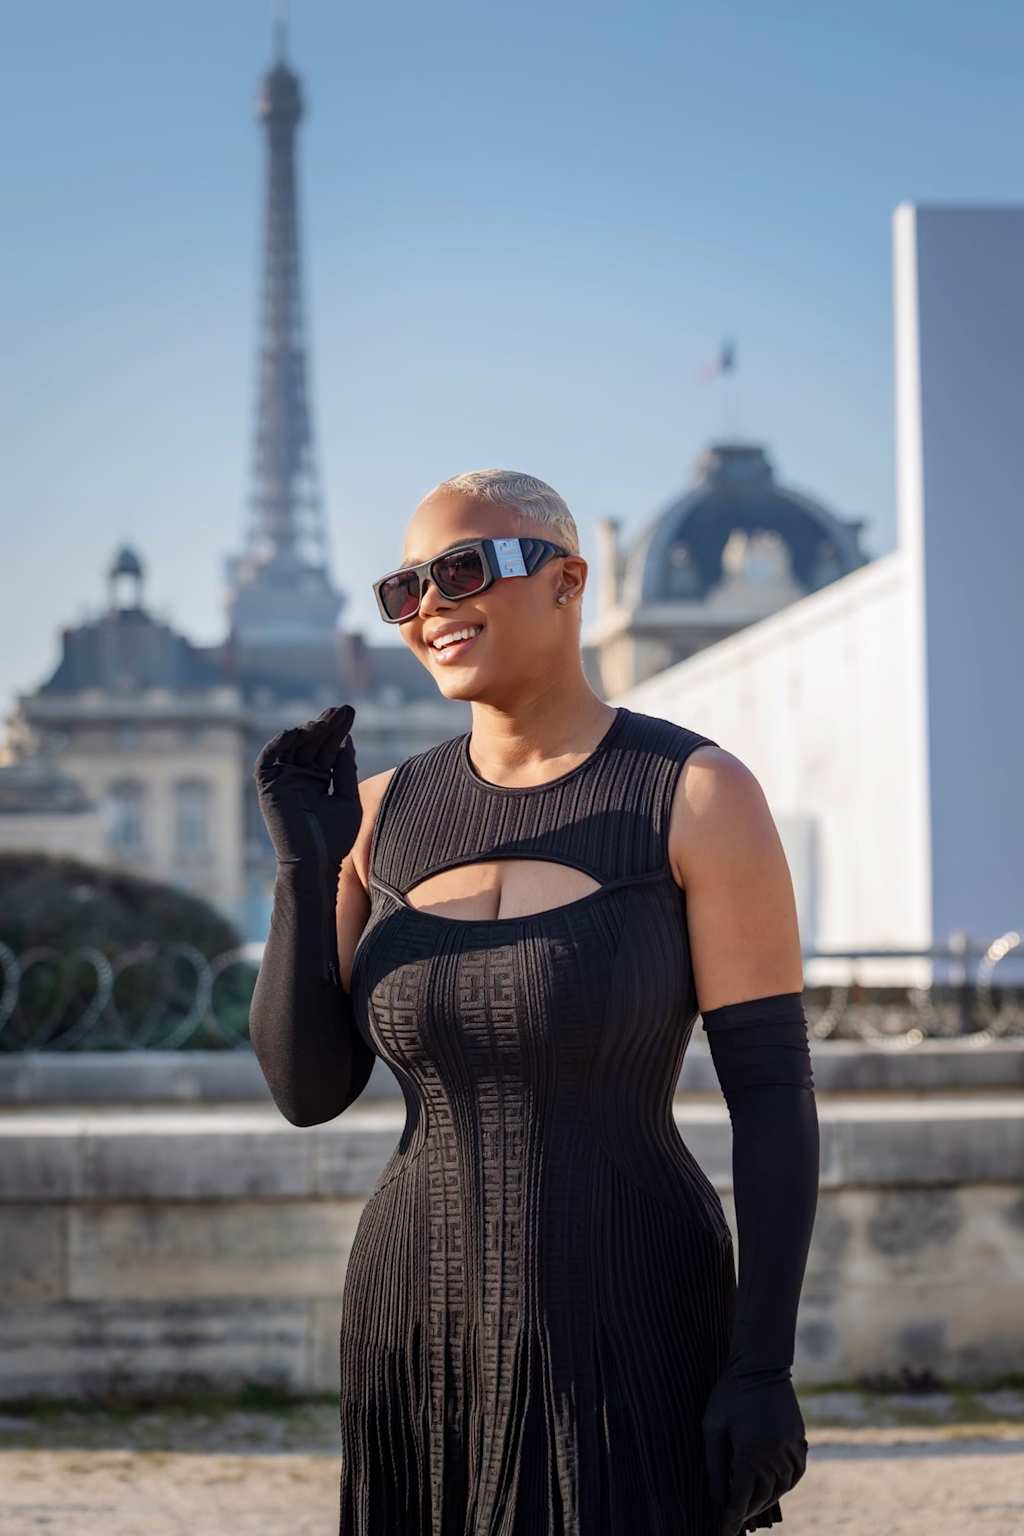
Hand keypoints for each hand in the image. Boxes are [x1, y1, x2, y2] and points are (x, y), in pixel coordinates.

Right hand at [254, 705, 361, 868]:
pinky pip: (268, 761)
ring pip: (293, 748)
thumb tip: (347, 740)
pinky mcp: (268, 788)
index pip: (328, 748)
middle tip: (342, 709)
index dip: (338, 730)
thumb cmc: (335, 839)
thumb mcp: (347, 798)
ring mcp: (284, 781)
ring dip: (307, 731)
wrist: (315, 863)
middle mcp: (301, 777)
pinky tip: (297, 732)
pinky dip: (278, 744)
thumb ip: (345, 769)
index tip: (350, 712)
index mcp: (319, 780)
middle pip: (312, 744)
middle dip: (327, 726)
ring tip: (325, 719)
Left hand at [702, 1365, 807, 1534]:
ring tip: (751, 1508)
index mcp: (750, 1455)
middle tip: (734, 1523)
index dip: (731, 1519)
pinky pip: (796, 1473)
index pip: (740, 1499)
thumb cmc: (729, 1394)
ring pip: (780, 1488)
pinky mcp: (799, 1439)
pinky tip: (775, 1488)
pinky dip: (786, 1485)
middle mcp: (774, 1456)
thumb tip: (717, 1499)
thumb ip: (714, 1466)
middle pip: (762, 1497)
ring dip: (766, 1501)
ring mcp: (790, 1448)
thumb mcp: (712, 1428)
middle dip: (747, 1513)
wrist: (761, 1365)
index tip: (723, 1533)